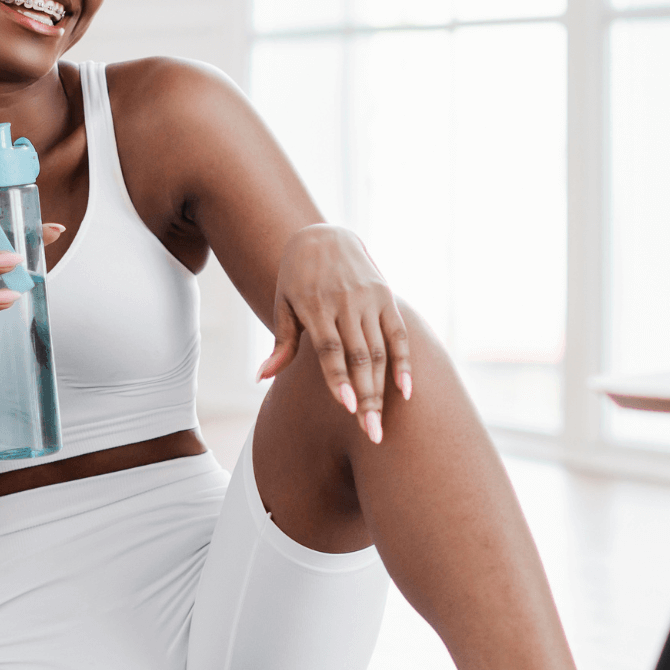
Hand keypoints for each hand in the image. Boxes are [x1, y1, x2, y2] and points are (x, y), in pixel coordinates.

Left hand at [257, 224, 411, 442]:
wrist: (325, 235)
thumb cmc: (297, 278)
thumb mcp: (283, 304)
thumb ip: (281, 343)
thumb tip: (263, 377)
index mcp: (315, 305)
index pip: (329, 348)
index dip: (338, 378)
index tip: (346, 407)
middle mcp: (345, 302)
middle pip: (358, 357)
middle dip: (365, 398)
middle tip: (371, 434)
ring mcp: (368, 300)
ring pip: (379, 351)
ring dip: (382, 390)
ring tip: (380, 423)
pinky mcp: (385, 297)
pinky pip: (398, 334)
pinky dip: (404, 362)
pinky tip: (406, 391)